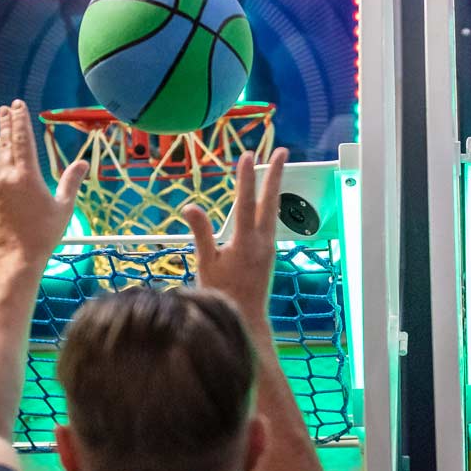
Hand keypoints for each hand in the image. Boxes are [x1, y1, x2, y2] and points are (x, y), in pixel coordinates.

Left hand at [0, 100, 86, 262]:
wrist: (17, 256)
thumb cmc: (45, 233)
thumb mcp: (64, 206)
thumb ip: (71, 182)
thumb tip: (83, 163)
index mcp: (26, 175)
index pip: (22, 140)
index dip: (20, 120)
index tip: (17, 105)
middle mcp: (6, 177)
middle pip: (5, 145)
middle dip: (5, 125)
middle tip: (3, 109)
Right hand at [182, 148, 285, 321]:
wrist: (246, 319)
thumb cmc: (221, 293)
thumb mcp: (206, 264)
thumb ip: (201, 233)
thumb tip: (190, 206)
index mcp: (245, 243)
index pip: (245, 203)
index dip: (245, 178)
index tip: (246, 155)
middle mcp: (262, 242)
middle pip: (269, 201)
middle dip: (274, 174)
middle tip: (281, 151)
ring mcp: (269, 247)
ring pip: (272, 209)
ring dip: (273, 186)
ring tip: (276, 166)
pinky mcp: (270, 253)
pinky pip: (270, 221)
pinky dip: (269, 204)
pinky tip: (267, 199)